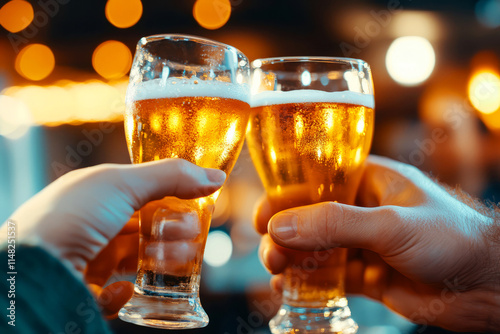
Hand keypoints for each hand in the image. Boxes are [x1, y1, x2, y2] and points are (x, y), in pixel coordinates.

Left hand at [2, 159, 225, 317]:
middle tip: (191, 237)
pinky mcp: (80, 291)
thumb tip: (217, 176)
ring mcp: (84, 258)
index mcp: (95, 193)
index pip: (142, 194)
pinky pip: (110, 293)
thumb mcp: (123, 184)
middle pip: (142, 228)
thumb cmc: (70, 217)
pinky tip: (124, 290)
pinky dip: (121, 293)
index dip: (171, 199)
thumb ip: (172, 177)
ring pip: (132, 260)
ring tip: (176, 264)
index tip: (197, 206)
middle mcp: (89, 224)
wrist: (28, 269)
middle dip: (171, 232)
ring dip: (158, 261)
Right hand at [255, 155, 499, 331]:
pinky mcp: (367, 274)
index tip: (262, 215)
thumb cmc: (452, 238)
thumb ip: (336, 224)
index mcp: (370, 182)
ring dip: (291, 258)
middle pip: (310, 218)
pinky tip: (289, 288)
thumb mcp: (391, 224)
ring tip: (276, 271)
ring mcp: (364, 244)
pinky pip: (329, 276)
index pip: (315, 181)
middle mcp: (363, 210)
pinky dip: (307, 282)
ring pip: (315, 249)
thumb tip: (280, 226)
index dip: (285, 196)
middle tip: (270, 251)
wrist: (490, 287)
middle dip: (285, 234)